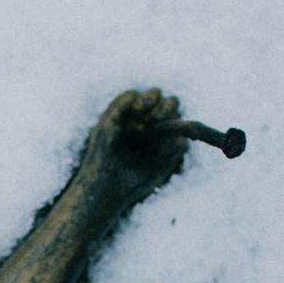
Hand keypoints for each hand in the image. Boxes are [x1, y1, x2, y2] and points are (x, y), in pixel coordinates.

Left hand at [82, 88, 188, 210]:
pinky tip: (156, 155)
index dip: (149, 99)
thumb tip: (134, 95)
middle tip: (153, 122)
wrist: (108, 187)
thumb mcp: (105, 130)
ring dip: (171, 125)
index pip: (154, 96)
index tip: (139, 111)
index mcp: (138, 112)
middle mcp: (154, 122)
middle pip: (172, 103)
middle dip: (165, 109)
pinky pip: (181, 144)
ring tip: (153, 138)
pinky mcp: (170, 155)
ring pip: (179, 122)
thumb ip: (118, 109)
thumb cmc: (102, 156)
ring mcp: (164, 137)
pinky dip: (173, 147)